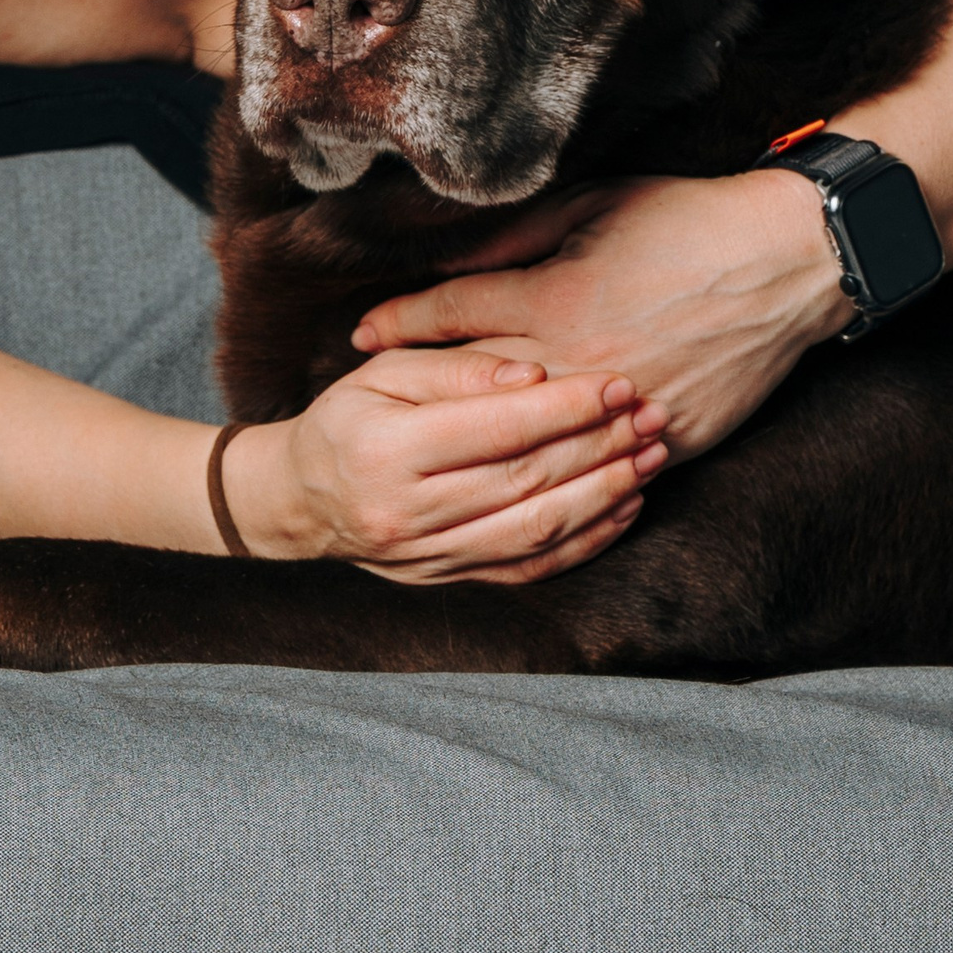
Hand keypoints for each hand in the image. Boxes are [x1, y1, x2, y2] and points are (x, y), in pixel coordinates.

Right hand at [222, 349, 669, 586]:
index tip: (616, 383)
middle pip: (525, 481)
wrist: (302, 501)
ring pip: (536, 530)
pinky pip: (530, 568)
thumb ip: (457, 371)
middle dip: (598, 447)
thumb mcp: (384, 373)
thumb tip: (532, 375)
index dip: (564, 407)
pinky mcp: (449, 581)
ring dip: (604, 495)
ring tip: (649, 459)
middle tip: (651, 416)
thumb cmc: (348, 420)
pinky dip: (584, 541)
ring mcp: (429, 557)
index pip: (496, 429)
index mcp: (387, 450)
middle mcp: (407, 512)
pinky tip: (621, 508)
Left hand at [350, 169, 851, 462]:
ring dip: (479, 451)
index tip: (358, 335)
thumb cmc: (686, 220)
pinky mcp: (670, 439)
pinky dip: (563, 476)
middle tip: (370, 409)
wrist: (787, 261)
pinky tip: (527, 482)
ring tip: (432, 456)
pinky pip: (600, 471)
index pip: (449, 317)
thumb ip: (515, 238)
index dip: (396, 323)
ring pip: (534, 446)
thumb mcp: (591, 206)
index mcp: (553, 297)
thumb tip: (452, 262)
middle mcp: (578, 361)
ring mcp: (624, 407)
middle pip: (476, 393)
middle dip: (419, 398)